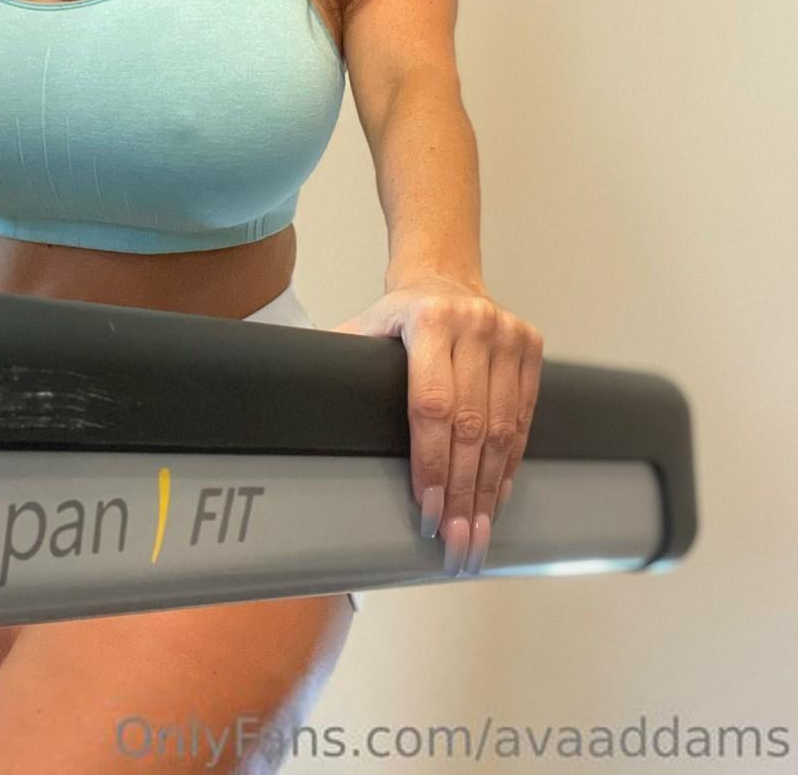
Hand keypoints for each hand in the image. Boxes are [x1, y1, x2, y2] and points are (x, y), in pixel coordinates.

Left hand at [334, 276, 543, 577]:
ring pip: (502, 427)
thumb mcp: (363, 328)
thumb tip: (288, 401)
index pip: (431, 404)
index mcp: (427, 320)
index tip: (427, 508)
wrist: (444, 280)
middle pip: (470, 425)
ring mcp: (507, 334)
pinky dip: (510, 461)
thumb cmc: (397, 317)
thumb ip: (333, 363)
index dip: (430, 462)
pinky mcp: (530, 347)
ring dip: (488, 486)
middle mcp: (473, 324)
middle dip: (462, 490)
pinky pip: (523, 416)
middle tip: (455, 539)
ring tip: (476, 531)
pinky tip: (495, 494)